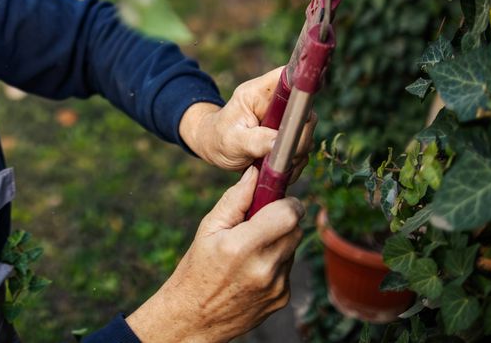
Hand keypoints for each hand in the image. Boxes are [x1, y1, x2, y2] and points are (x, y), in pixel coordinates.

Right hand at [125, 167, 304, 342]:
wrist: (195, 317)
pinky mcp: (282, 299)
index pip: (288, 214)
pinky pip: (288, 269)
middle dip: (283, 220)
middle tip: (260, 222)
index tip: (278, 199)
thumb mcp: (208, 229)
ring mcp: (276, 287)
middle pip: (295, 229)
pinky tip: (252, 269)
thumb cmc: (197, 268)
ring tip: (251, 249)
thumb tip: (255, 173)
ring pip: (292, 248)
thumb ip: (235, 199)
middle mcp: (263, 268)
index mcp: (242, 246)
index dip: (287, 202)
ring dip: (278, 241)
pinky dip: (275, 263)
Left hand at [179, 67, 316, 179]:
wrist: (214, 146)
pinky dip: (294, 161)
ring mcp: (284, 118)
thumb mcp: (232, 141)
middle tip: (284, 153)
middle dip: (300, 134)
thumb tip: (279, 143)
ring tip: (273, 163)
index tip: (310, 101)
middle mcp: (275, 102)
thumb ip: (256, 141)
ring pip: (306, 131)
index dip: (303, 83)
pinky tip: (277, 167)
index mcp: (259, 93)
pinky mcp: (288, 134)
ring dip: (296, 151)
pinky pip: (301, 147)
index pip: (287, 77)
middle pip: (304, 109)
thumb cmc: (219, 138)